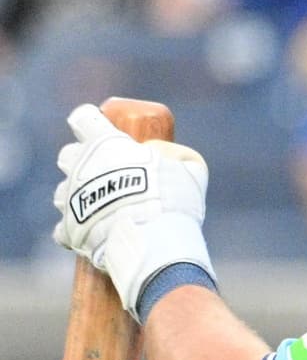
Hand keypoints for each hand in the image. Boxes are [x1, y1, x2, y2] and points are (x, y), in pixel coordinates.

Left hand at [51, 104, 213, 316]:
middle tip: (109, 173)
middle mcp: (80, 167)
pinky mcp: (66, 229)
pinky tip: (94, 233)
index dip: (92, 122)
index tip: (103, 129)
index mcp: (105, 144)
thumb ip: (172, 154)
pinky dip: (76, 230)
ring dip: (80, 196)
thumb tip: (154, 154)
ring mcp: (69, 199)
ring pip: (63, 192)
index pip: (84, 119)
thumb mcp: (190, 167)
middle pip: (68, 155)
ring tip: (106, 209)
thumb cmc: (173, 199)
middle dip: (83, 161)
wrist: (153, 240)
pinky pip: (63, 228)